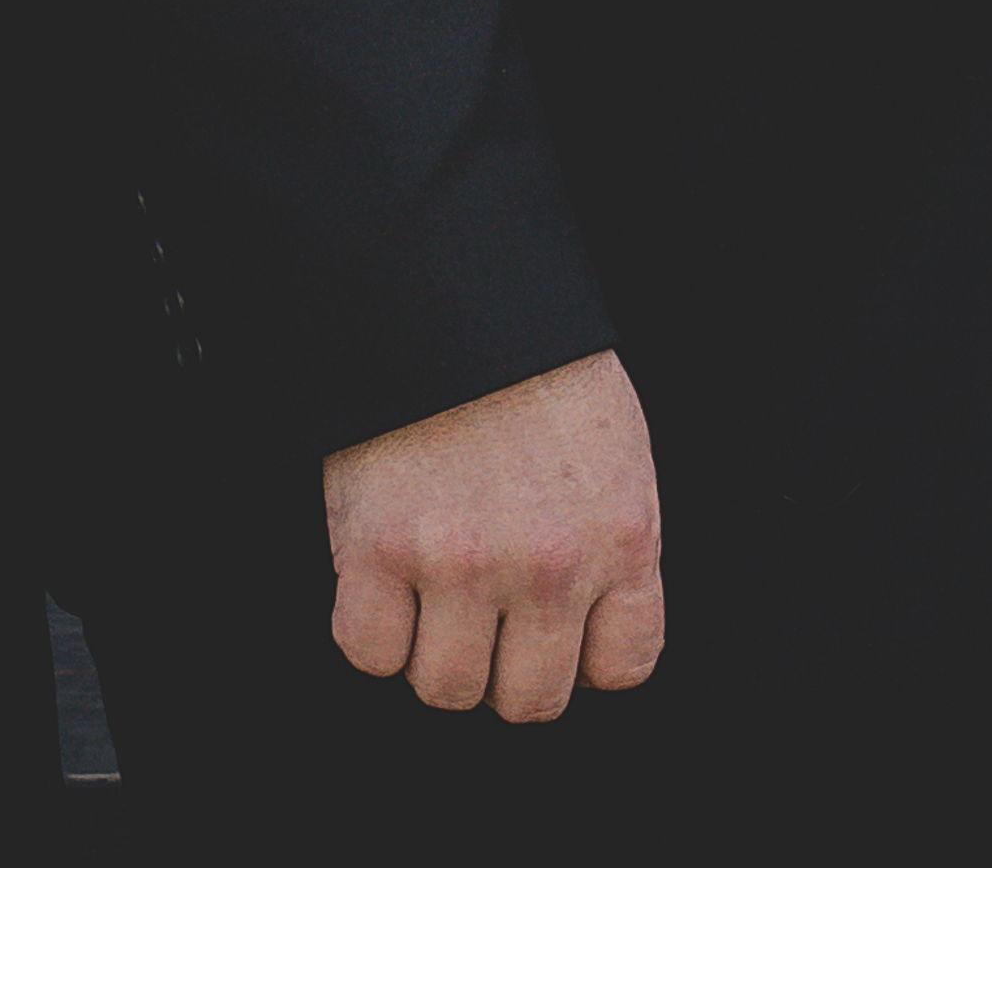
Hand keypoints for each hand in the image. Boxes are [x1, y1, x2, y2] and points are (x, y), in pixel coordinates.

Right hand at [324, 350, 666, 720]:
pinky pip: (368, 652)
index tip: (554, 632)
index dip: (580, 658)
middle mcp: (550, 566)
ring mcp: (462, 563)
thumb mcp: (616, 455)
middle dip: (505, 669)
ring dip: (435, 655)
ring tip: (430, 599)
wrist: (452, 291)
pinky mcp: (378, 549)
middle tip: (485, 620)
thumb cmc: (536, 367)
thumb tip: (584, 628)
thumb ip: (608, 545)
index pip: (622, 668)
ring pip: (446, 689)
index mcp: (624, 538)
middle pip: (529, 700)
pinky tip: (383, 581)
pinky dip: (371, 629)